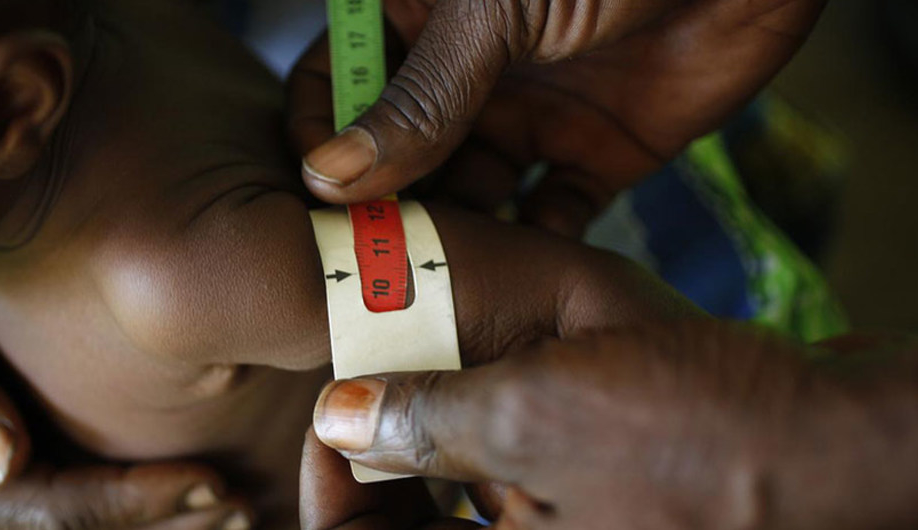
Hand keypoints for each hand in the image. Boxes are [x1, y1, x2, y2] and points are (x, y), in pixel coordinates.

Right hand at [0, 295, 249, 528]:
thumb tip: (1, 463)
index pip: (43, 515)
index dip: (131, 505)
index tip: (211, 481)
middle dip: (159, 527)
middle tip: (243, 506)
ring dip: (162, 528)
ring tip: (240, 510)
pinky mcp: (16, 481)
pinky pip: (82, 509)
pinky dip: (144, 509)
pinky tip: (204, 495)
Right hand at [289, 0, 825, 235]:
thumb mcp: (494, 10)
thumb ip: (419, 97)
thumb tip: (328, 175)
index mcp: (426, 20)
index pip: (339, 83)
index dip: (319, 137)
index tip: (317, 196)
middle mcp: (468, 76)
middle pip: (397, 156)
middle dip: (380, 207)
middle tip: (367, 267)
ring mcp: (531, 116)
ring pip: (469, 196)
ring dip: (451, 238)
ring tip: (430, 285)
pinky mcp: (600, 154)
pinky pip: (553, 215)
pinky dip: (534, 248)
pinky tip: (514, 278)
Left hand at [303, 322, 917, 528]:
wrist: (842, 443)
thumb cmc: (699, 433)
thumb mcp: (540, 412)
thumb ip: (428, 422)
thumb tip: (338, 418)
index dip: (331, 497)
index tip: (330, 423)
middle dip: (375, 469)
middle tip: (365, 389)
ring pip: (455, 508)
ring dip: (427, 445)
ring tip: (414, 370)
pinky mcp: (598, 511)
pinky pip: (509, 488)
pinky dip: (485, 439)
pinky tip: (484, 378)